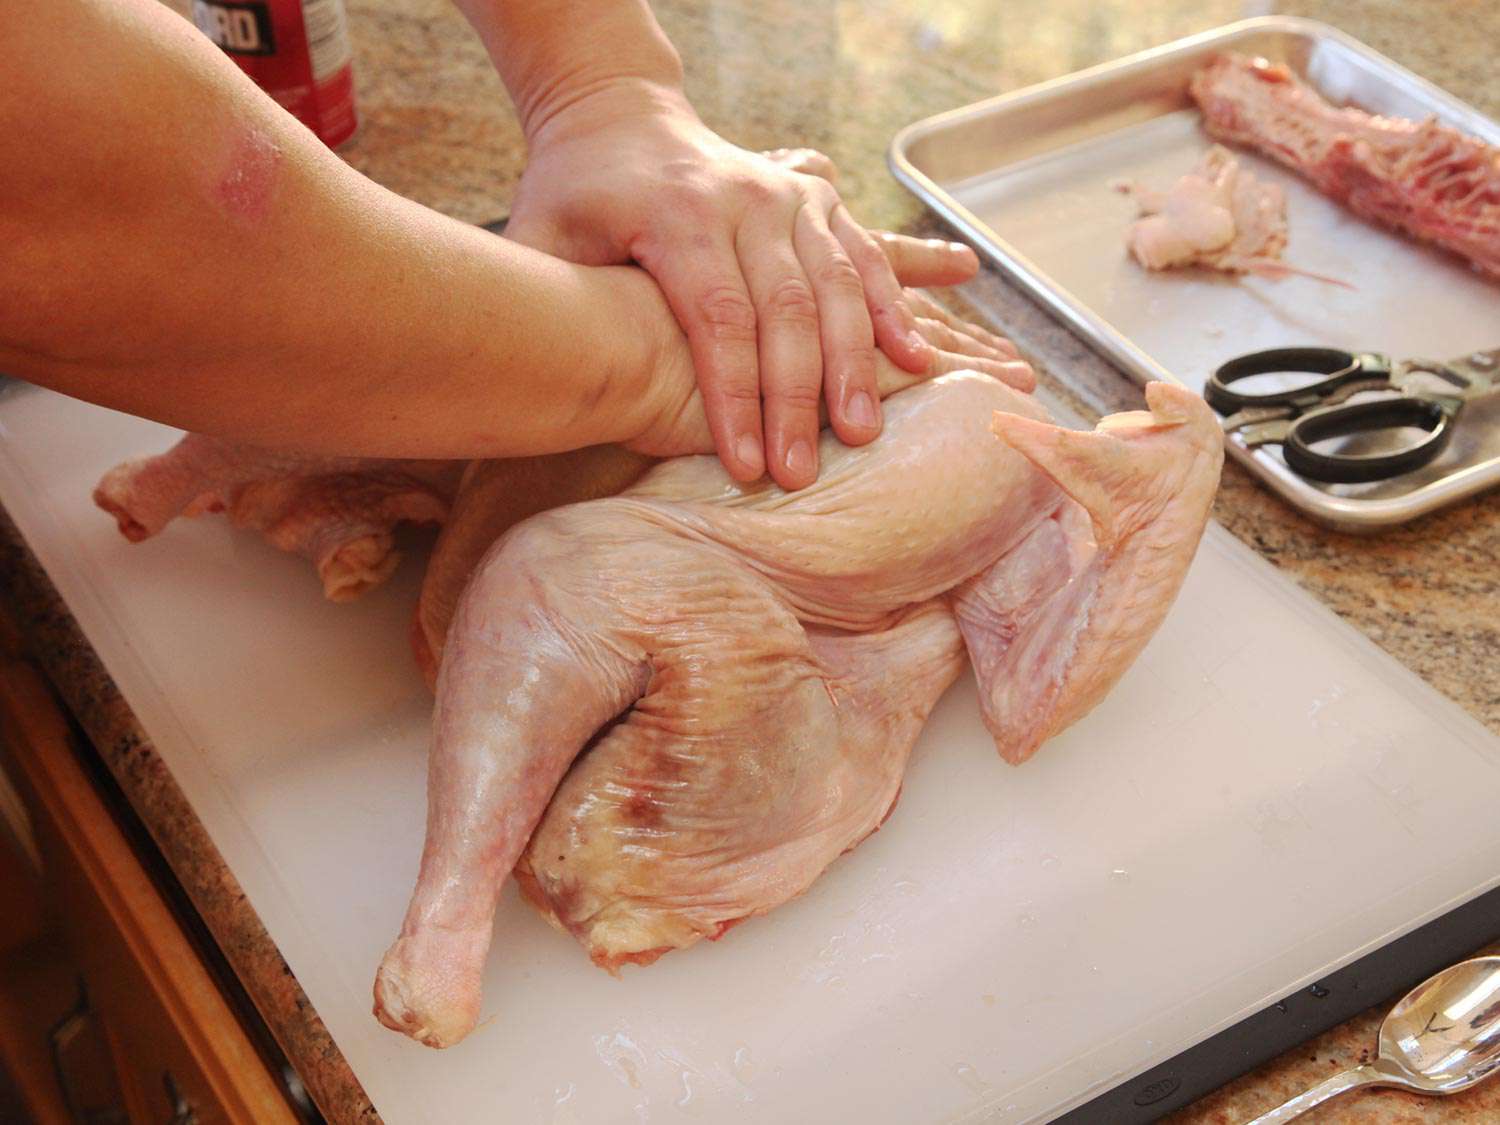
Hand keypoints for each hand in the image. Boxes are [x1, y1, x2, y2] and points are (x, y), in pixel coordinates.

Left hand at [506, 83, 980, 488]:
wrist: (620, 116)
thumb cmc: (576, 193)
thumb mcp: (542, 234)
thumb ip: (552, 294)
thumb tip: (543, 374)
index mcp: (678, 213)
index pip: (718, 317)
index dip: (734, 396)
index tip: (744, 466)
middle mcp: (744, 200)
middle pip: (785, 310)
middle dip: (796, 399)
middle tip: (800, 473)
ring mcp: (788, 194)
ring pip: (836, 285)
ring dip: (856, 364)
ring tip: (863, 432)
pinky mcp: (816, 197)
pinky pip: (864, 257)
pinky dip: (893, 307)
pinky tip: (916, 358)